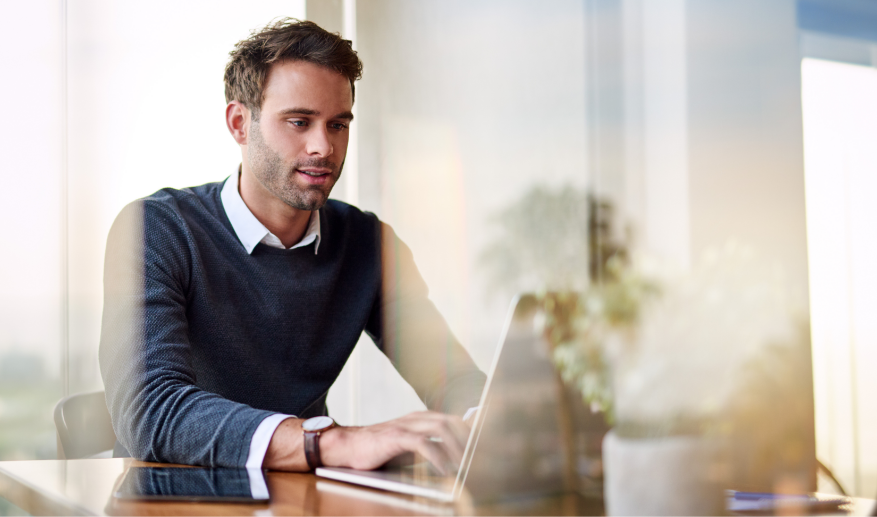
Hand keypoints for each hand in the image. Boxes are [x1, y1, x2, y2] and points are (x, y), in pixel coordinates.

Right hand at [321, 411, 469, 474]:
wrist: (347, 447)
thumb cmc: (379, 451)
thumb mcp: (409, 450)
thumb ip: (430, 449)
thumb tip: (454, 461)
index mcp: (421, 419)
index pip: (453, 420)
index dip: (471, 432)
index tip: (485, 446)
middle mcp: (415, 418)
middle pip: (452, 421)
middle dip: (469, 439)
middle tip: (479, 458)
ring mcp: (405, 425)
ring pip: (441, 428)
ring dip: (457, 447)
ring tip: (466, 465)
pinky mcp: (395, 436)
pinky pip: (423, 443)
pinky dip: (438, 455)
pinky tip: (445, 469)